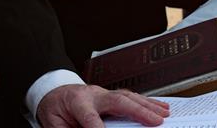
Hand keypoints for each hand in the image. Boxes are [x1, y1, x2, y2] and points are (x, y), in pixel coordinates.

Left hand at [37, 85, 168, 127]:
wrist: (52, 92)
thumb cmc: (55, 110)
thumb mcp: (53, 124)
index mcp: (76, 102)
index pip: (91, 119)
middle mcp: (92, 94)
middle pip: (118, 101)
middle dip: (139, 111)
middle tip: (157, 122)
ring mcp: (102, 92)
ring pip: (127, 96)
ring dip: (147, 105)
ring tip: (164, 114)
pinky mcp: (108, 95)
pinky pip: (129, 97)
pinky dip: (145, 102)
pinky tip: (158, 106)